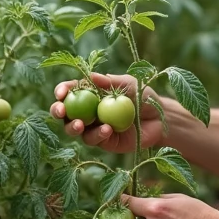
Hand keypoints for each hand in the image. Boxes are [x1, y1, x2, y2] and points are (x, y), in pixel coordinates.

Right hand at [49, 72, 164, 152]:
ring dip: (74, 127)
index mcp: (90, 94)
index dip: (62, 91)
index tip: (60, 93)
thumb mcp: (128, 84)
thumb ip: (109, 81)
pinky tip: (107, 129)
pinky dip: (98, 134)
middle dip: (58, 111)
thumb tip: (89, 76)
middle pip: (65, 113)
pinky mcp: (105, 141)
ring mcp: (95, 128)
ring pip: (75, 130)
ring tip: (80, 124)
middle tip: (61, 111)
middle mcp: (88, 111)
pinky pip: (95, 140)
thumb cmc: (144, 96)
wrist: (161, 117)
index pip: (70, 92)